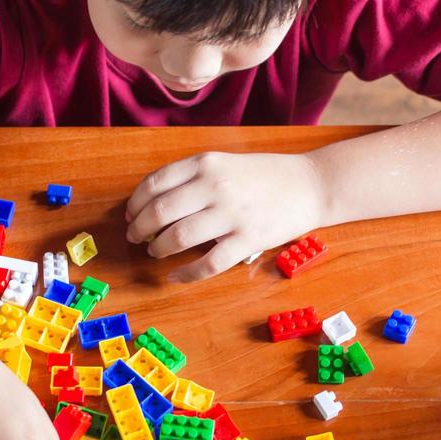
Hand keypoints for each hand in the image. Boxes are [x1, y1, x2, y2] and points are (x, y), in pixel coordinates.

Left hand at [124, 151, 327, 282]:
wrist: (311, 184)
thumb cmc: (265, 175)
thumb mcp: (224, 162)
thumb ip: (192, 178)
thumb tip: (153, 203)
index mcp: (206, 163)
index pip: (154, 184)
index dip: (135, 203)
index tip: (130, 214)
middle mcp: (215, 186)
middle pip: (159, 212)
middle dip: (139, 228)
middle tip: (135, 237)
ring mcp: (232, 214)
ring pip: (177, 237)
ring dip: (158, 248)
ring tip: (155, 251)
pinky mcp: (248, 240)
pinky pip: (207, 264)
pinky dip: (185, 274)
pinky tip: (174, 277)